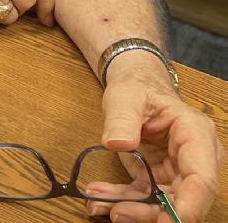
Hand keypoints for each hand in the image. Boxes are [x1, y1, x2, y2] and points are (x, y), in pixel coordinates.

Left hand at [83, 58, 222, 222]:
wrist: (135, 89)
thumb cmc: (138, 89)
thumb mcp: (126, 96)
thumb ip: (122, 119)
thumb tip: (116, 143)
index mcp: (195, 135)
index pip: (201, 178)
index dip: (188, 205)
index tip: (165, 221)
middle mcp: (193, 159)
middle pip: (182, 198)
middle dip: (151, 212)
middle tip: (117, 213)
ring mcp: (176, 171)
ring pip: (162, 203)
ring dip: (131, 209)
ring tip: (98, 204)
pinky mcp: (158, 178)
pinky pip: (143, 197)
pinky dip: (121, 200)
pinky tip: (98, 198)